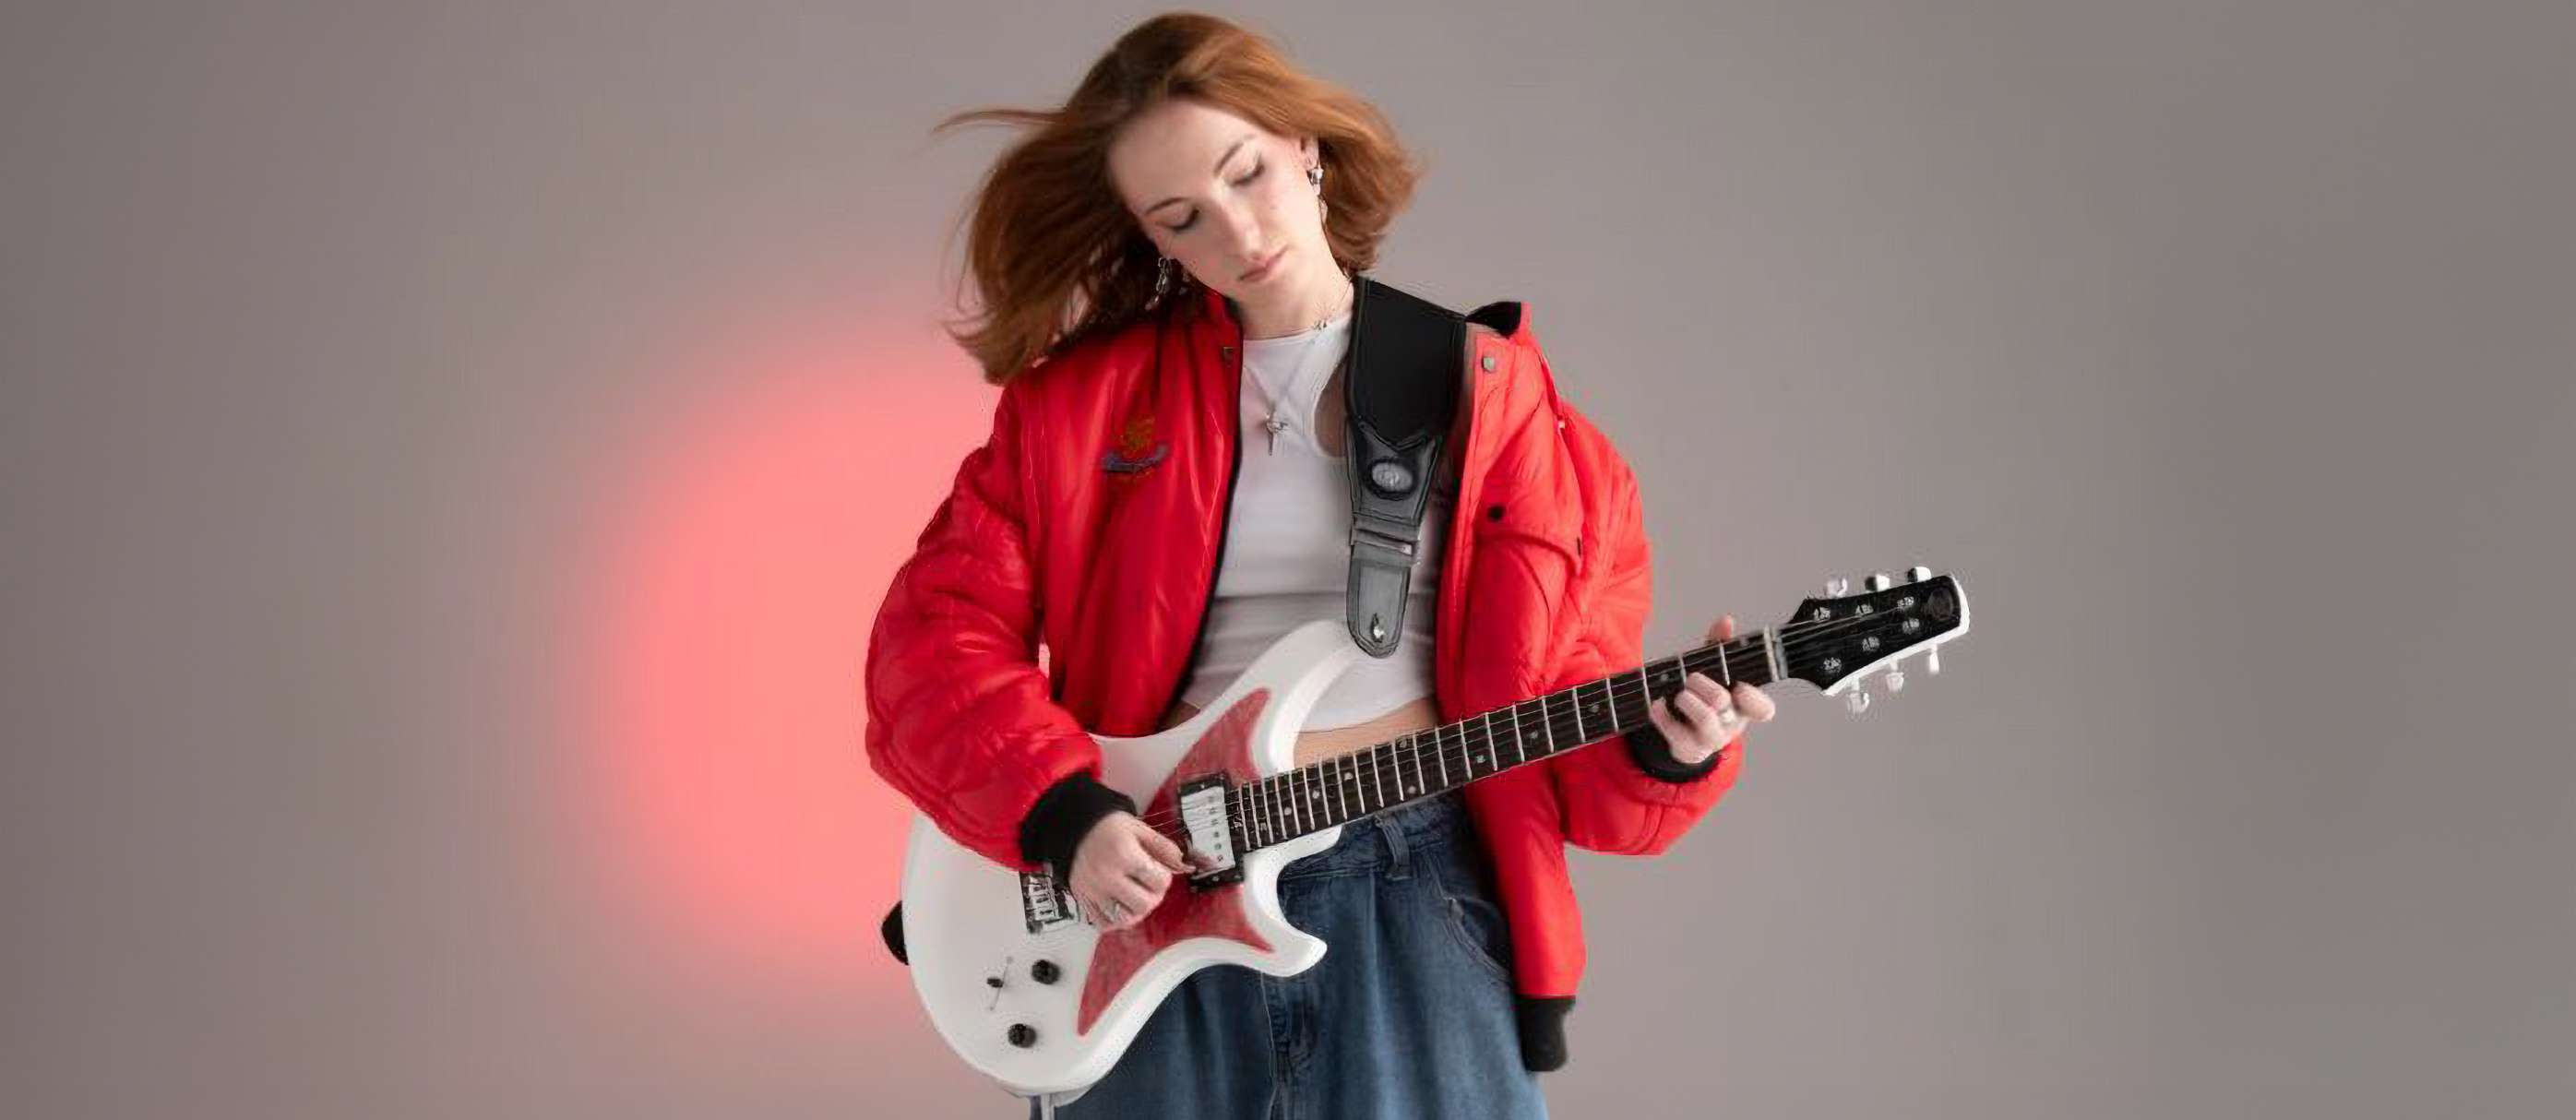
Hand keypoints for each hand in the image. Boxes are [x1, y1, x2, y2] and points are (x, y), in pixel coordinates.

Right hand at [1070, 811, 1196, 931]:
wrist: (1073, 828)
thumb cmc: (1109, 827)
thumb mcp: (1139, 829)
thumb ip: (1163, 847)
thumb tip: (1183, 865)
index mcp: (1125, 855)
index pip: (1159, 882)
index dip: (1164, 877)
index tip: (1156, 870)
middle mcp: (1108, 876)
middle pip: (1143, 905)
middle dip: (1153, 897)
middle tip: (1148, 886)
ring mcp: (1093, 891)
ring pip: (1124, 920)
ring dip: (1136, 911)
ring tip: (1135, 897)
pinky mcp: (1083, 900)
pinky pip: (1104, 923)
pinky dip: (1115, 920)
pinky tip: (1120, 905)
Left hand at [1646, 614, 1777, 764]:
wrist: (1684, 731)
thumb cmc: (1703, 695)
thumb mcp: (1712, 669)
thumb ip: (1719, 646)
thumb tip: (1726, 621)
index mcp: (1743, 706)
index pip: (1763, 709)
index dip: (1754, 699)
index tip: (1739, 686)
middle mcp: (1731, 724)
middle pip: (1723, 704)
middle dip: (1705, 686)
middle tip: (1692, 678)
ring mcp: (1711, 740)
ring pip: (1706, 721)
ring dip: (1688, 701)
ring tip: (1680, 693)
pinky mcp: (1689, 750)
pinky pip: (1677, 735)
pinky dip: (1663, 716)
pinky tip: (1657, 704)